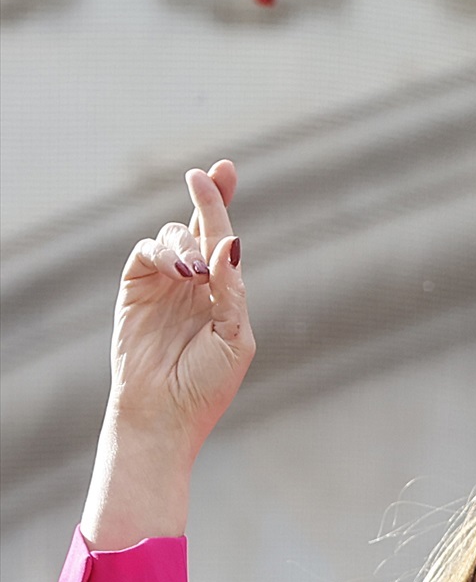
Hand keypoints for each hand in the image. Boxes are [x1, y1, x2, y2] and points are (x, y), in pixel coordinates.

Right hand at [108, 162, 253, 450]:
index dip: (224, 204)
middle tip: (205, 178)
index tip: (224, 168)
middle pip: (200, 228)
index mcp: (225, 294)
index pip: (226, 242)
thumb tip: (232, 243)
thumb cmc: (207, 384)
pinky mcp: (135, 288)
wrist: (164, 413)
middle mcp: (195, 284)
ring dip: (188, 244)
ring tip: (195, 273)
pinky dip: (163, 252)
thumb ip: (232, 290)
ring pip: (175, 236)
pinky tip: (180, 271)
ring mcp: (164, 284)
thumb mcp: (235, 337)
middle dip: (207, 199)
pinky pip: (146, 252)